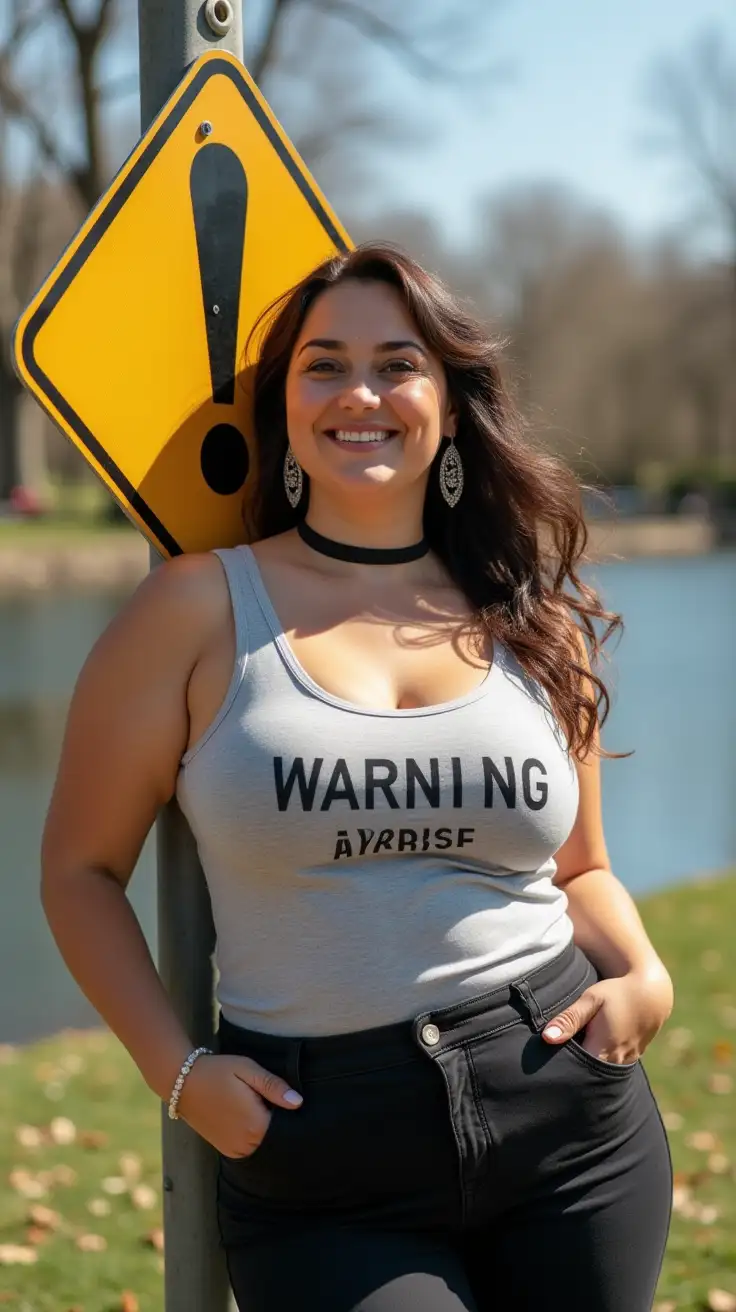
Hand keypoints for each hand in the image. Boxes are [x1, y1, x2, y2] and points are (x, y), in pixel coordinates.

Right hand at [175, 1053, 302, 1157]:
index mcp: (255, 1125)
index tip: (284, 1099)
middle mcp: (246, 1144)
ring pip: (263, 1144)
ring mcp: (235, 1150)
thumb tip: (298, 1102)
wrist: (183, 1082)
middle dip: (278, 1122)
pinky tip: (248, 1117)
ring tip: (256, 1106)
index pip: (286, 1127)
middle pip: (275, 1137)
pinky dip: (253, 1136)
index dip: (289, 1113)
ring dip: (264, 1130)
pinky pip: (250, 1147)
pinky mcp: (226, 1150)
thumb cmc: (218, 1071)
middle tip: (268, 1099)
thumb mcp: (247, 1070)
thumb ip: (273, 1087)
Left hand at [541, 967, 673, 1064]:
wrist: (652, 991)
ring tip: (577, 1050)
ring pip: (602, 1070)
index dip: (563, 1067)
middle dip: (574, 1068)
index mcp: (602, 1049)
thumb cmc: (618, 992)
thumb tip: (548, 1037)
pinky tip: (595, 1047)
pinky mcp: (633, 1056)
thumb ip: (570, 1019)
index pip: (576, 1070)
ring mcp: (627, 1060)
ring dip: (589, 1064)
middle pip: (588, 1074)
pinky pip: (614, 1064)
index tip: (549, 1061)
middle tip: (558, 1059)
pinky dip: (603, 1060)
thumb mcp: (591, 999)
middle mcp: (616, 1060)